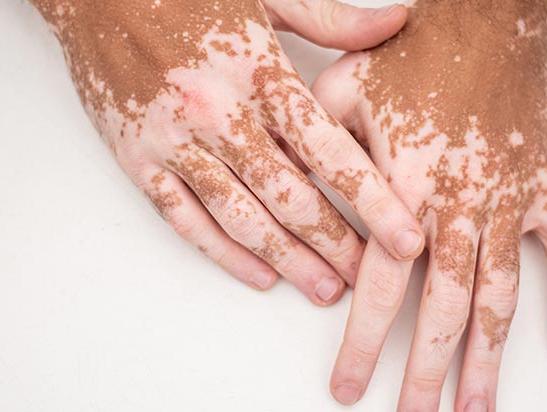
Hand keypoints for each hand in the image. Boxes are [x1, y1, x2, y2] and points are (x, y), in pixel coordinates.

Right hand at [30, 0, 425, 304]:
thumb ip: (333, 19)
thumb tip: (397, 20)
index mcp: (259, 72)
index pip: (330, 152)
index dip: (374, 202)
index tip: (407, 240)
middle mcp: (219, 114)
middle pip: (290, 197)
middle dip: (335, 244)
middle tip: (368, 277)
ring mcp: (175, 142)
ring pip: (241, 217)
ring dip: (288, 260)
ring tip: (324, 289)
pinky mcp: (139, 160)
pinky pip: (186, 219)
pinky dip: (224, 253)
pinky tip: (260, 274)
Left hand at [314, 0, 546, 408]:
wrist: (491, 18)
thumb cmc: (416, 50)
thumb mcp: (343, 90)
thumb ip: (319, 151)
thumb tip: (295, 195)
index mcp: (405, 188)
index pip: (379, 285)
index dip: (363, 343)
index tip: (349, 390)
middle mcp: (459, 206)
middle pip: (442, 308)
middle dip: (426, 372)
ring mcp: (510, 202)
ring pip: (501, 297)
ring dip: (489, 360)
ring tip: (476, 410)